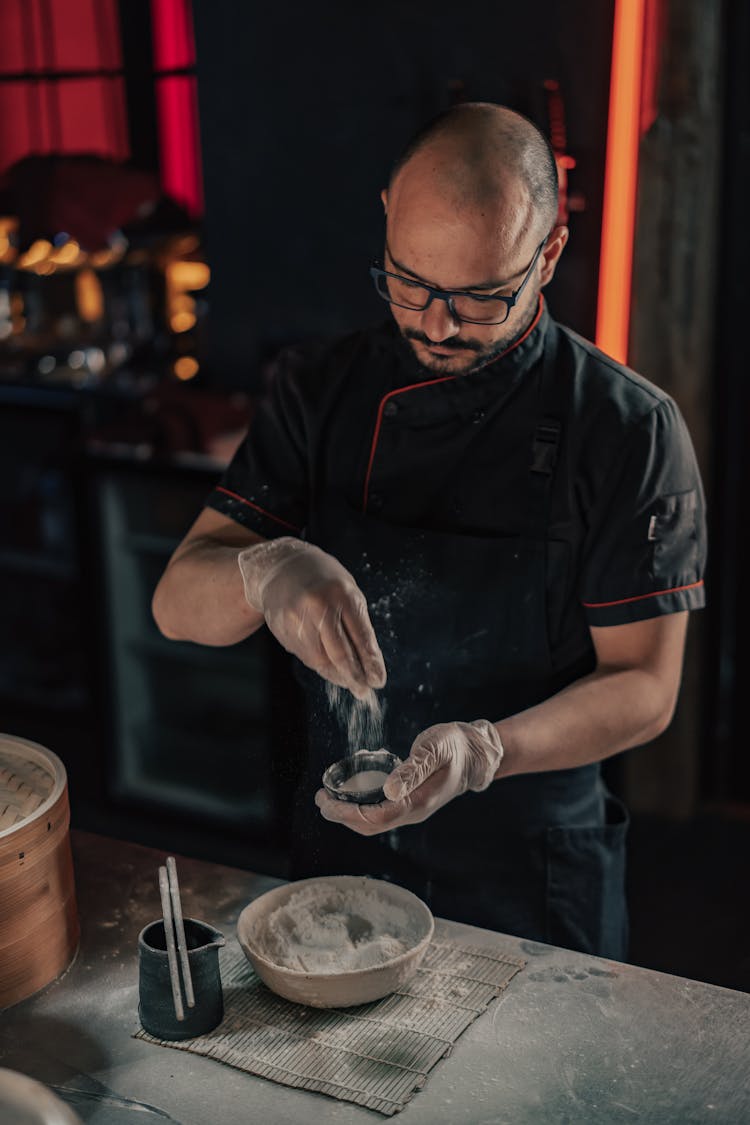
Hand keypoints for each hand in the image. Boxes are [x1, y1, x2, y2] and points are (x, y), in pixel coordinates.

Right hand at [238, 537, 385, 698]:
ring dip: (337, 676)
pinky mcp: (282, 629)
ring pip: (321, 661)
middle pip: (340, 655)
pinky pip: (305, 656)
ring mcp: (296, 619)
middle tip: (364, 692)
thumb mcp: (348, 593)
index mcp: (341, 595)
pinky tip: (329, 667)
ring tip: (349, 682)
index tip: (378, 681)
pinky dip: (320, 665)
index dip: (371, 663)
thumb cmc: (324, 581)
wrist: (281, 567)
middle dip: (355, 678)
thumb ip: (358, 625)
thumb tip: (369, 664)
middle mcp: (318, 607)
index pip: (361, 638)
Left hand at [315, 719, 503, 834]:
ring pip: (374, 821)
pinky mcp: (409, 801)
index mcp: (418, 802)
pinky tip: (350, 792)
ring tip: (327, 798)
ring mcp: (411, 808)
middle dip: (342, 816)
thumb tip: (389, 790)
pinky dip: (360, 806)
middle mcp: (413, 811)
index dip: (348, 813)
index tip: (327, 802)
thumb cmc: (456, 747)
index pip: (376, 818)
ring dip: (349, 813)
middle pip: (371, 826)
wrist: (477, 753)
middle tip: (319, 799)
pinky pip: (380, 811)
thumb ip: (413, 769)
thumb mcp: (435, 749)